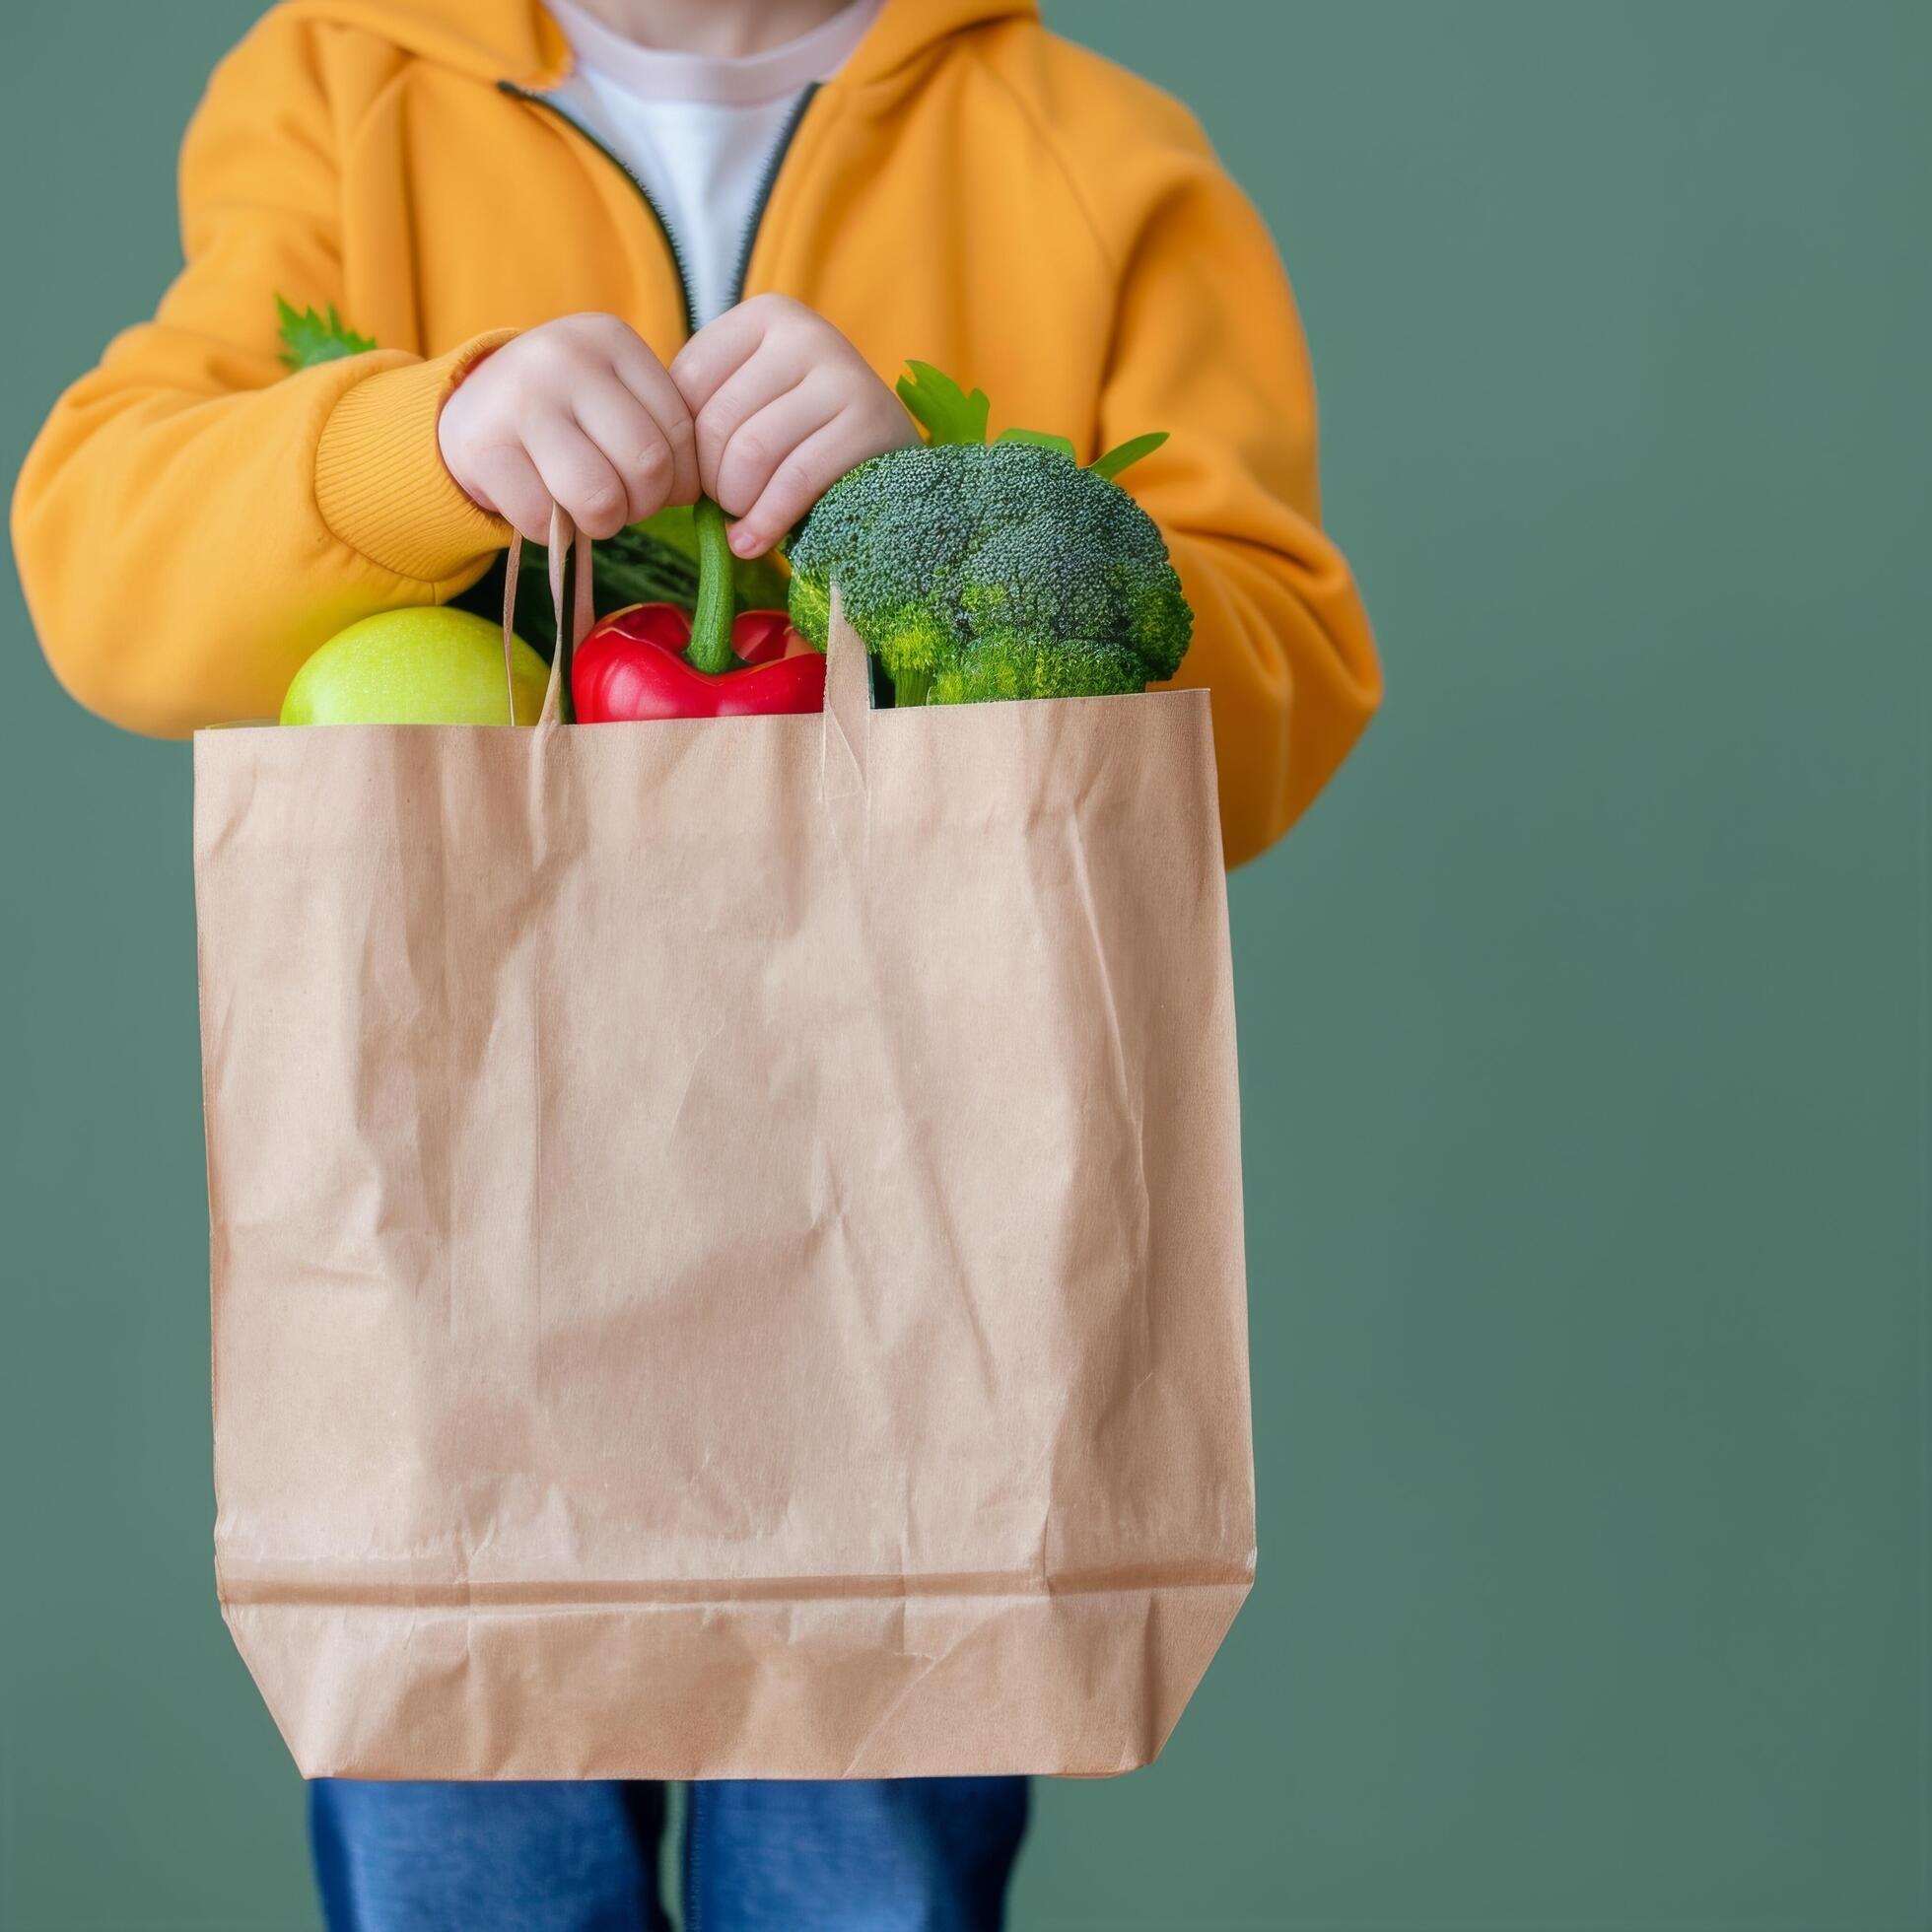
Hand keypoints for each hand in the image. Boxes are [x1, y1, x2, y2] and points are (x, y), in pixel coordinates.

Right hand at [437, 313, 697, 542]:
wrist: (467, 412)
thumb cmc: (563, 413)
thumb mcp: (613, 395)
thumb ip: (660, 427)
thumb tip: (704, 491)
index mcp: (610, 339)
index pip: (681, 431)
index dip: (684, 479)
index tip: (661, 487)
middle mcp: (564, 357)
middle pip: (647, 466)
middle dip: (644, 504)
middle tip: (623, 502)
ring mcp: (519, 400)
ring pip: (601, 499)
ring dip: (603, 524)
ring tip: (588, 508)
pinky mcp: (482, 448)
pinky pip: (546, 521)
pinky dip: (551, 531)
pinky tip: (542, 505)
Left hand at [670, 294, 917, 557]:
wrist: (889, 465)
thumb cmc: (803, 439)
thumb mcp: (750, 405)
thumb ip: (702, 411)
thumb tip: (650, 455)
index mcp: (764, 316)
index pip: (686, 383)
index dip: (682, 445)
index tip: (697, 478)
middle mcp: (805, 331)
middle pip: (717, 421)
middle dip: (711, 482)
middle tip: (726, 506)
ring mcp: (842, 372)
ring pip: (751, 453)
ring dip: (738, 504)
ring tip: (745, 520)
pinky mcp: (870, 422)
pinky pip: (795, 480)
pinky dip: (766, 522)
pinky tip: (756, 542)